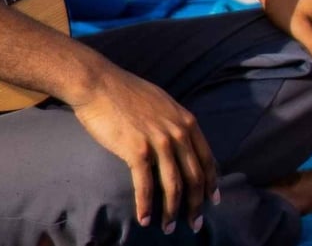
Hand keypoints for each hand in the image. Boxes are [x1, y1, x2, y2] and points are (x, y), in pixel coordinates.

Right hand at [69, 69, 218, 233]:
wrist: (99, 84)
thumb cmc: (127, 93)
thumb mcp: (162, 103)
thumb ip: (175, 123)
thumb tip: (181, 141)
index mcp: (186, 121)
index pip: (207, 159)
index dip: (211, 183)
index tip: (212, 201)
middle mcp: (177, 132)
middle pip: (194, 177)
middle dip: (196, 205)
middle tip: (195, 224)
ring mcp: (159, 141)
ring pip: (173, 185)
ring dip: (172, 211)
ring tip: (169, 228)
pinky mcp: (137, 150)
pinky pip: (146, 185)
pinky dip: (146, 206)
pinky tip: (144, 219)